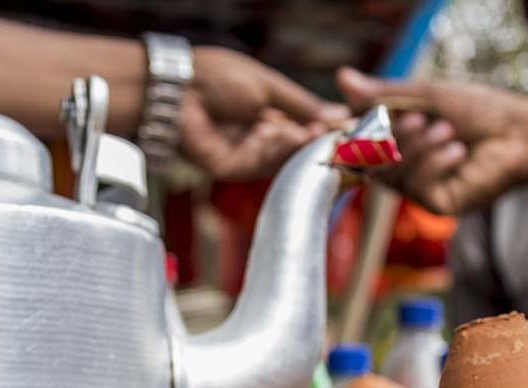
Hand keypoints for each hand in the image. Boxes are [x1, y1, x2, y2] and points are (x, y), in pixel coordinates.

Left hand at [180, 47, 349, 180]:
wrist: (178, 93)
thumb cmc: (216, 78)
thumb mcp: (269, 86)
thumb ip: (302, 105)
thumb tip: (338, 115)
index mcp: (268, 110)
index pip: (305, 125)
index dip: (325, 128)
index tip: (350, 127)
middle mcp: (259, 135)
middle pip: (297, 147)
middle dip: (315, 141)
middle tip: (335, 135)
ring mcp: (245, 154)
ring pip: (283, 159)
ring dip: (295, 144)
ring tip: (302, 130)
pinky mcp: (231, 170)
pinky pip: (262, 165)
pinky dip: (272, 150)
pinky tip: (275, 134)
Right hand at [336, 67, 527, 214]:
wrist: (518, 133)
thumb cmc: (477, 110)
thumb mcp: (424, 96)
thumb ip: (382, 94)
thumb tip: (341, 78)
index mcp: (394, 139)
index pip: (356, 141)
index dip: (352, 134)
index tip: (357, 118)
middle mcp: (400, 166)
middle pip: (370, 160)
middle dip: (395, 137)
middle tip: (420, 118)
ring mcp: (416, 188)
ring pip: (392, 173)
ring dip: (419, 147)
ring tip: (448, 131)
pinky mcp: (433, 204)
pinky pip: (416, 187)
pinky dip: (434, 164)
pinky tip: (458, 152)